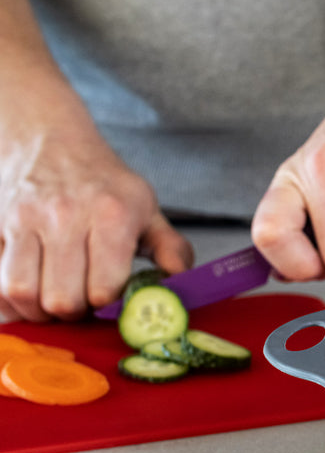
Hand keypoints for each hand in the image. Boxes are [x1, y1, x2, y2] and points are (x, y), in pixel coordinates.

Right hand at [0, 126, 192, 321]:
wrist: (50, 140)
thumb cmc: (104, 183)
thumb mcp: (147, 209)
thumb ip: (170, 249)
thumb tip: (179, 283)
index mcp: (111, 215)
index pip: (103, 288)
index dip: (108, 303)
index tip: (110, 297)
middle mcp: (64, 215)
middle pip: (61, 299)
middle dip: (74, 313)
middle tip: (82, 304)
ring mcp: (22, 219)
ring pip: (20, 292)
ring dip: (38, 311)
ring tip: (54, 302)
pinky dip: (7, 299)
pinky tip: (28, 294)